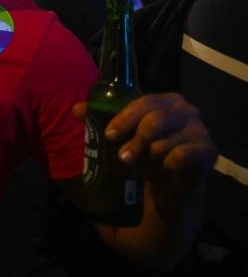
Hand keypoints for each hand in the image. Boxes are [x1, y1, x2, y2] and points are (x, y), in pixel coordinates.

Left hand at [73, 93, 215, 204]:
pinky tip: (165, 167)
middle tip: (122, 157)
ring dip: (149, 155)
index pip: (143, 103)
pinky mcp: (208, 150)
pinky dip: (170, 161)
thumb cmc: (145, 152)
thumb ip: (99, 119)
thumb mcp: (122, 136)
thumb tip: (77, 109)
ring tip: (140, 165)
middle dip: (135, 140)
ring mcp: (199, 129)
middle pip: (155, 120)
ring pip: (167, 140)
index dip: (124, 118)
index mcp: (164, 100)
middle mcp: (185, 110)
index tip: (109, 135)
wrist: (170, 183)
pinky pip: (184, 154)